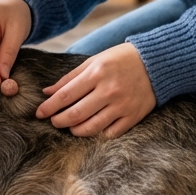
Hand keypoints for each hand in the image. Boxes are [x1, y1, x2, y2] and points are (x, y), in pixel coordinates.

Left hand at [35, 43, 155, 137]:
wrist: (155, 63)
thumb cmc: (120, 59)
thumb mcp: (94, 61)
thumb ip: (70, 77)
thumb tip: (47, 92)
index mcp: (97, 73)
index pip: (66, 95)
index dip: (49, 106)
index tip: (39, 113)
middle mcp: (109, 90)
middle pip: (76, 114)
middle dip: (59, 121)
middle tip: (53, 121)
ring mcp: (122, 105)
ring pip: (91, 127)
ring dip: (75, 130)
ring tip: (70, 126)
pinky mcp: (133, 116)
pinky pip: (110, 134)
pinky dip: (97, 134)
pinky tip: (91, 129)